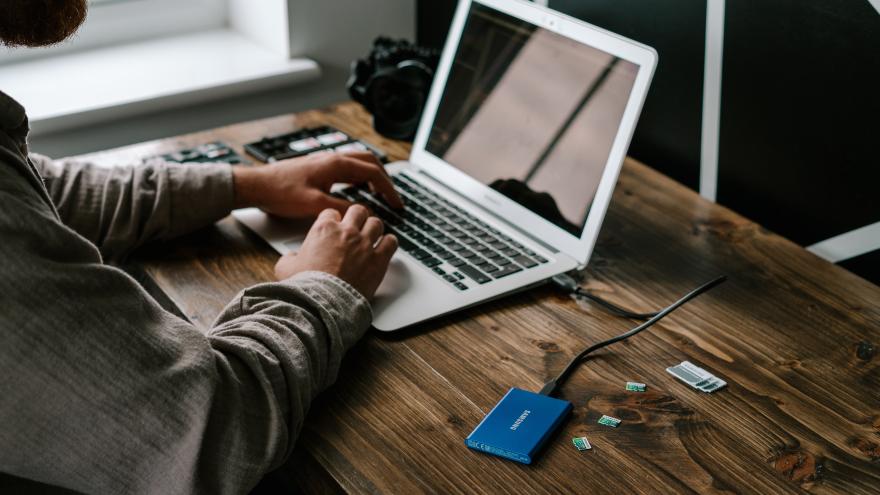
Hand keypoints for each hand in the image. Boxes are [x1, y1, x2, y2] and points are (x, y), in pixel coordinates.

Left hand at [232, 152, 402, 216]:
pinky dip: (359, 176)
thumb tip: (363, 213)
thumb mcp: (313, 206)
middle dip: (385, 179)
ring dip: (373, 175)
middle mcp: (332, 158)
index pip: (373, 172)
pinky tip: (357, 189)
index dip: (388, 189)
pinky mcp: (318, 167)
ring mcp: (325, 161)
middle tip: (393, 197)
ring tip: (379, 193)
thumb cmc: (280, 192)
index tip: (397, 203)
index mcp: (335, 164)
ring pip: (358, 162)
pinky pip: (347, 167)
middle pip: (370, 162)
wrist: (256, 185)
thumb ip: (341, 209)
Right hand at [274, 205, 397, 297]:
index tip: (335, 227)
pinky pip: (391, 242)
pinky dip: (389, 243)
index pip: (332, 213)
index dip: (333, 220)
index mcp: (324, 229)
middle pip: (358, 211)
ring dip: (374, 229)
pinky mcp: (378, 259)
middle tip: (357, 226)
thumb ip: (290, 257)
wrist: (323, 302)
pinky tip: (385, 247)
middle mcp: (346, 232)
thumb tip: (290, 258)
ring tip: (372, 236)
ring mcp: (364, 244)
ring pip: (376, 223)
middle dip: (357, 217)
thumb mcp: (286, 267)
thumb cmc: (305, 286)